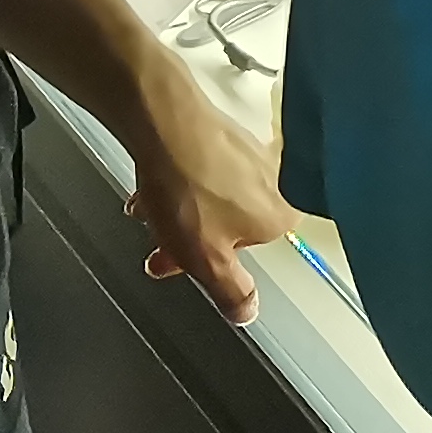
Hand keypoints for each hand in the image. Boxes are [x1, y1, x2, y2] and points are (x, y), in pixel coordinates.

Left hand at [115, 41, 290, 325]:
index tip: (179, 264)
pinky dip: (181, 182)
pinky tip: (154, 183)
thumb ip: (230, 292)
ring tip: (150, 206)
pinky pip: (206, 171)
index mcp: (281, 216)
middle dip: (187, 239)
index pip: (248, 257)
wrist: (162, 120)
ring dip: (180, 211)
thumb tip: (247, 312)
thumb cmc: (187, 184)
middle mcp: (277, 183)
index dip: (207, 265)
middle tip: (158, 242)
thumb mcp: (206, 259)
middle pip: (229, 227)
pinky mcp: (229, 134)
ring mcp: (253, 154)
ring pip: (214, 199)